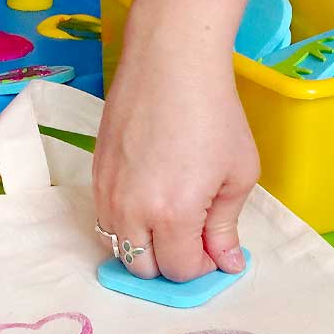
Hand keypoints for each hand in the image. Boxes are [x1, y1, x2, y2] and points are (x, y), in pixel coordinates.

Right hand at [93, 52, 255, 280]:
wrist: (170, 63)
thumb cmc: (214, 114)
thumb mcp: (238, 174)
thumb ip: (226, 226)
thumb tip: (227, 263)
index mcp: (173, 215)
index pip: (179, 270)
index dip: (201, 266)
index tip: (214, 247)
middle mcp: (132, 212)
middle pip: (143, 268)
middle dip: (170, 263)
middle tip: (192, 237)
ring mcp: (108, 194)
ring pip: (119, 246)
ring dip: (145, 245)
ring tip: (169, 218)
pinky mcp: (95, 175)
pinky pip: (106, 217)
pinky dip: (127, 222)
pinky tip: (150, 196)